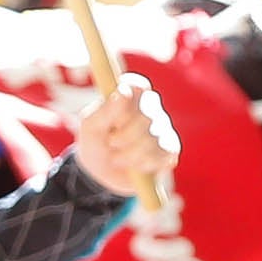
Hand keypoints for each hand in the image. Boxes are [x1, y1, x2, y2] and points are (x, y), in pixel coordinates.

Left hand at [72, 75, 177, 199]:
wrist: (100, 174)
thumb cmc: (94, 142)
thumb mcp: (91, 127)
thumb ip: (106, 109)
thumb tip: (124, 91)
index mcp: (130, 95)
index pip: (138, 86)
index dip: (127, 102)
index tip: (114, 117)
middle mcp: (151, 108)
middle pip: (146, 117)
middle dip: (123, 136)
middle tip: (110, 142)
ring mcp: (164, 128)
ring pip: (153, 140)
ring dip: (129, 155)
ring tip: (117, 157)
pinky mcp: (170, 150)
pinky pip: (161, 157)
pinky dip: (142, 165)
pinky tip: (134, 166)